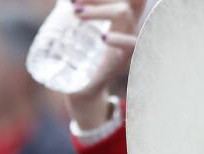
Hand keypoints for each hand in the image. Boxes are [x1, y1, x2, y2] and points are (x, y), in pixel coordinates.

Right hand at [64, 0, 143, 130]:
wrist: (93, 80)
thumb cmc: (86, 86)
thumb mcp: (82, 89)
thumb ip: (80, 91)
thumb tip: (74, 94)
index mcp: (125, 55)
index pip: (132, 43)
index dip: (121, 39)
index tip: (103, 39)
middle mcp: (128, 34)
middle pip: (123, 13)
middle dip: (101, 10)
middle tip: (75, 13)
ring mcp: (122, 20)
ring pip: (118, 1)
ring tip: (71, 3)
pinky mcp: (113, 13)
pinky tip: (70, 1)